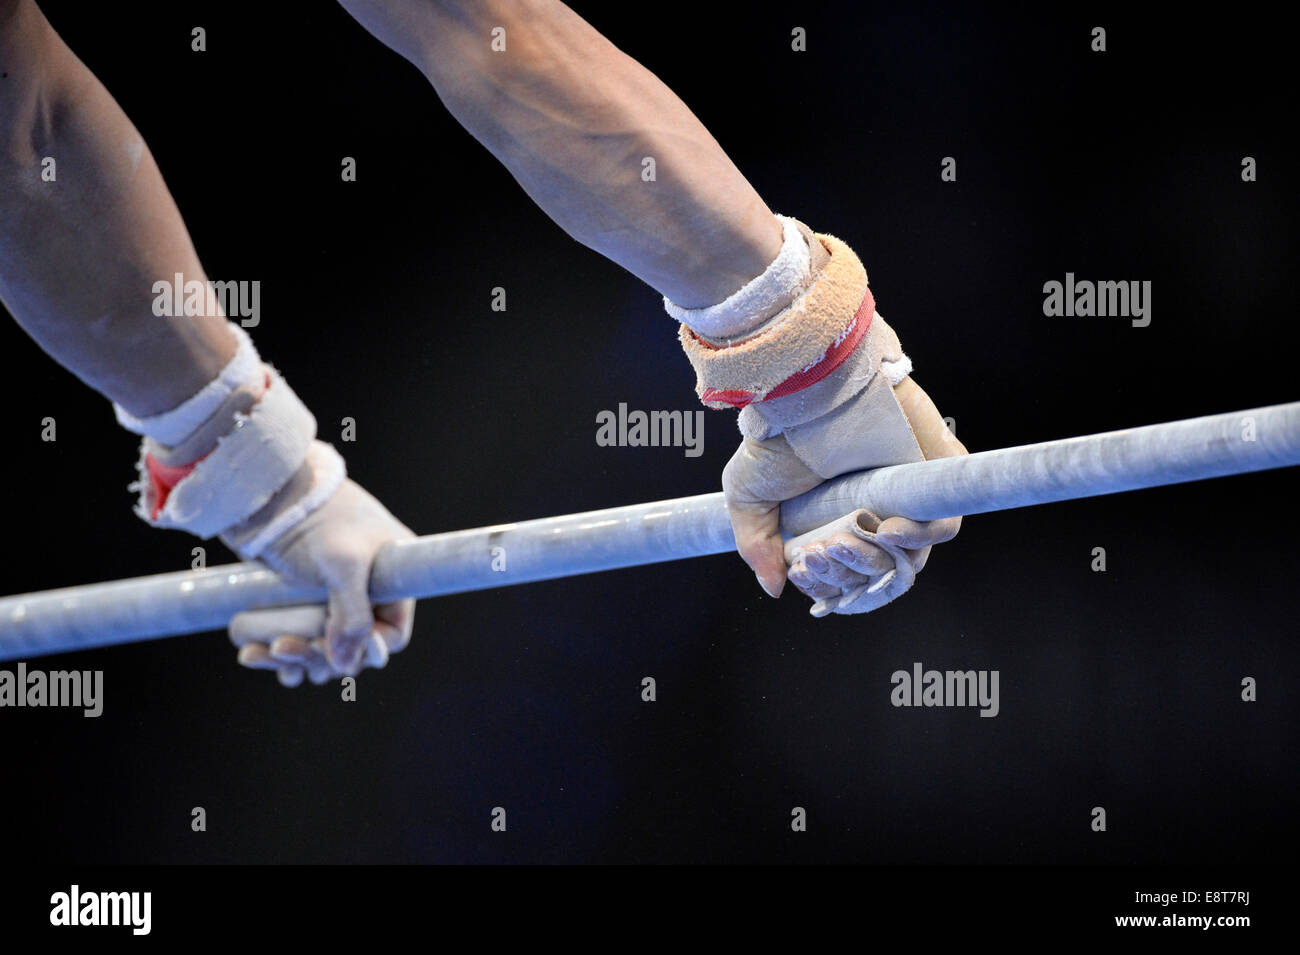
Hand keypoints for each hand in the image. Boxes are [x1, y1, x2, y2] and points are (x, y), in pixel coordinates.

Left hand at [227, 477, 416, 684]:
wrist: (269, 490)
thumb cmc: (318, 517)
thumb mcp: (344, 565)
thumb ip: (352, 616)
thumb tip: (347, 665)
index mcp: (391, 579)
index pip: (390, 633)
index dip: (364, 651)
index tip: (333, 655)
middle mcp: (365, 589)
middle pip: (351, 646)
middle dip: (318, 655)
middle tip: (285, 650)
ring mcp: (331, 594)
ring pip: (320, 646)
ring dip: (294, 657)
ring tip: (266, 653)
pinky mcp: (299, 596)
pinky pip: (295, 636)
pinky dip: (277, 650)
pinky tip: (254, 654)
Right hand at [724, 375, 965, 612]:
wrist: (807, 392)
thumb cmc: (778, 436)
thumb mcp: (748, 495)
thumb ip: (756, 546)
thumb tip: (775, 588)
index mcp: (834, 524)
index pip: (843, 577)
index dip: (826, 585)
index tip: (804, 569)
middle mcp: (873, 515)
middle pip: (874, 575)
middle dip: (845, 575)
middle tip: (819, 552)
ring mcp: (906, 498)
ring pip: (908, 559)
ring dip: (875, 562)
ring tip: (842, 540)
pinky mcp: (934, 477)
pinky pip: (942, 526)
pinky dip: (917, 538)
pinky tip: (886, 531)